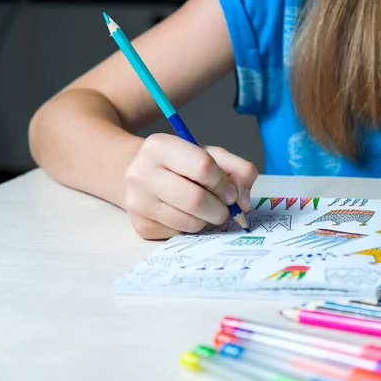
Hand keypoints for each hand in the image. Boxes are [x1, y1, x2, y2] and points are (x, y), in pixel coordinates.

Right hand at [124, 133, 257, 238]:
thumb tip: (244, 203)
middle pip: (195, 199)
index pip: (203, 167)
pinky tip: (186, 214)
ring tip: (205, 209)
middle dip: (220, 209)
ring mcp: (137, 201)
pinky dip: (192, 227)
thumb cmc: (182, 164)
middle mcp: (140, 173)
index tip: (230, 191)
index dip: (224, 183)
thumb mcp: (210, 155)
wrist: (144, 175)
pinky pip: (179, 234)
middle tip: (225, 208)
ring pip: (189, 222)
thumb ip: (238, 170)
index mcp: (159, 146)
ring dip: (208, 220)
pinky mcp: (140, 225)